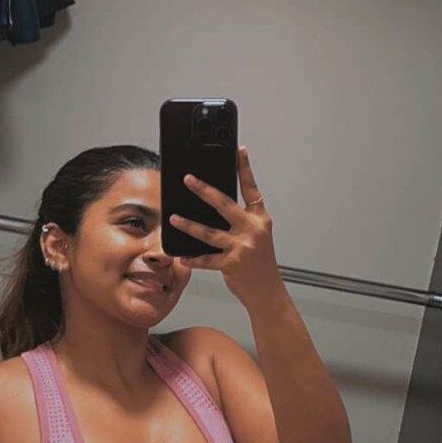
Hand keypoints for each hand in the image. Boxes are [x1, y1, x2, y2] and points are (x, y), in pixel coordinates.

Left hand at [168, 145, 281, 309]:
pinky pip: (207, 259)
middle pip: (224, 204)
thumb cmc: (260, 264)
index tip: (239, 151)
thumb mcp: (257, 237)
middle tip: (188, 179)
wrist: (268, 291)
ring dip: (189, 225)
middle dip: (204, 190)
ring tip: (174, 218)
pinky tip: (182, 256)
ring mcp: (242, 247)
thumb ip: (241, 221)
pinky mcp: (232, 264)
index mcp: (259, 220)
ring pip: (209, 232)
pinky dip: (193, 258)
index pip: (251, 189)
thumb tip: (214, 205)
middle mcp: (252, 230)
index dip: (245, 169)